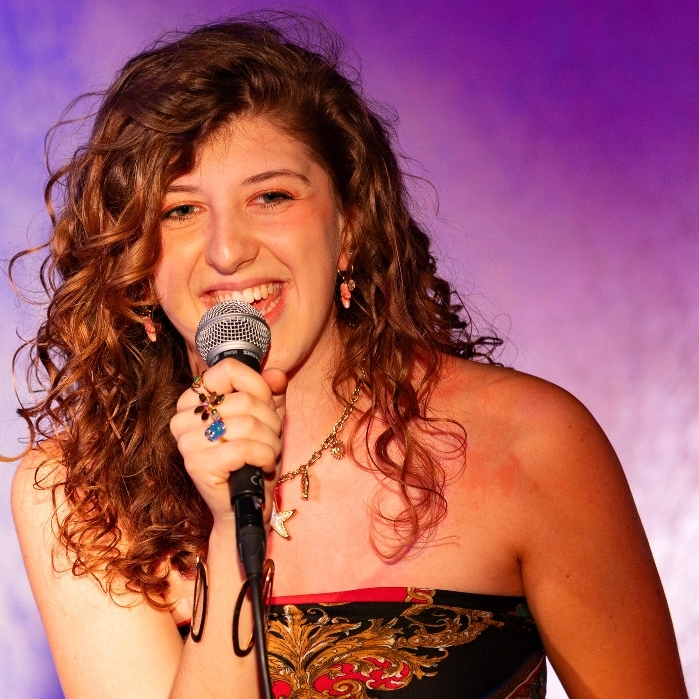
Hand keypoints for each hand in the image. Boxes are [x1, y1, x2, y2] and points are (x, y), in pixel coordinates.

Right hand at [170, 359, 286, 526]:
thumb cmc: (253, 459)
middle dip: (270, 421)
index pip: (228, 369)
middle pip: (245, 400)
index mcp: (193, 400)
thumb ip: (271, 393)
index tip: (267, 405)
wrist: (246, 506)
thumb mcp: (266, 419)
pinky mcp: (198, 465)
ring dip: (271, 442)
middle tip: (269, 439)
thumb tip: (276, 374)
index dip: (257, 385)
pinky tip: (263, 466)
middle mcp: (182, 418)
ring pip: (249, 424)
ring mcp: (186, 442)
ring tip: (268, 454)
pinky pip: (245, 448)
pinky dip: (265, 457)